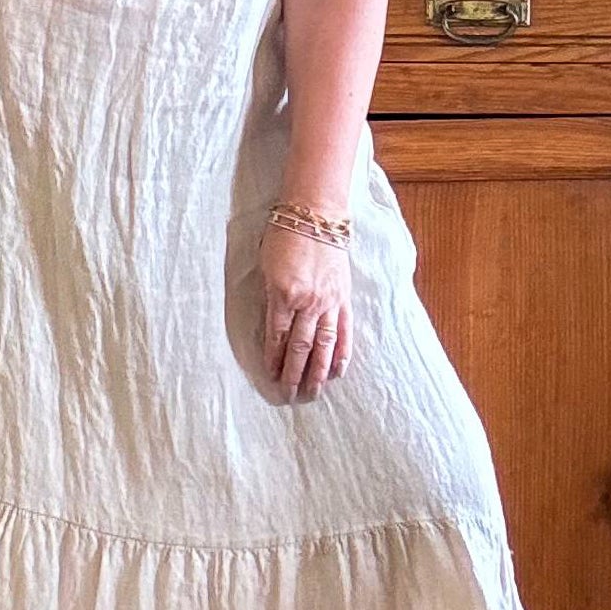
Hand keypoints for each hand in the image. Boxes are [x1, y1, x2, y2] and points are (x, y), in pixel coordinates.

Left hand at [258, 223, 350, 400]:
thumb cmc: (285, 235)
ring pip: (323, 345)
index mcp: (284, 294)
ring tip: (313, 391)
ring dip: (317, 371)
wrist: (316, 215)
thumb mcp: (266, 266)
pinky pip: (343, 331)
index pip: (277, 336)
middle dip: (294, 373)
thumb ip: (270, 297)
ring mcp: (329, 301)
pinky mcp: (343, 297)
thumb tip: (272, 324)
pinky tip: (338, 370)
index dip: (274, 359)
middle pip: (300, 347)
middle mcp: (308, 302)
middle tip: (289, 394)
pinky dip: (341, 352)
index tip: (271, 375)